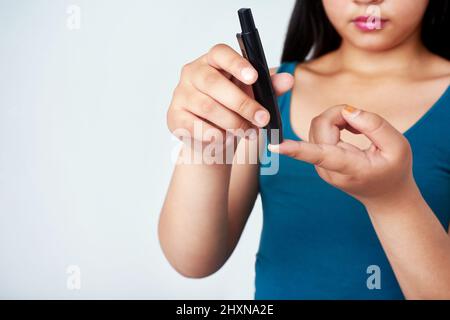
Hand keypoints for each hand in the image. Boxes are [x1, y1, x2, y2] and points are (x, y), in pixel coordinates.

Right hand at [167, 43, 293, 145]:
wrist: (215, 139)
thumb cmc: (233, 111)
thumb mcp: (253, 98)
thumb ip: (269, 88)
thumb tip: (288, 80)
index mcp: (212, 61)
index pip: (220, 53)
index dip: (237, 63)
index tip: (254, 77)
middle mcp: (192, 73)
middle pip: (214, 83)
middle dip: (242, 103)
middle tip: (263, 119)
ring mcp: (180, 94)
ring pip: (207, 107)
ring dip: (231, 122)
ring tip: (248, 132)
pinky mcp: (174, 116)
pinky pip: (193, 125)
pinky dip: (212, 134)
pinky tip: (223, 139)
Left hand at [268, 105, 417, 206]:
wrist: (385, 195)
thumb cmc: (394, 171)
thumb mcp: (398, 146)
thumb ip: (374, 125)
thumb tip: (347, 110)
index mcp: (348, 168)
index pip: (318, 155)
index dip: (295, 149)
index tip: (275, 146)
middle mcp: (327, 168)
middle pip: (320, 125)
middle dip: (339, 114)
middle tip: (362, 123)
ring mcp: (320, 165)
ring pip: (318, 125)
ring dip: (337, 119)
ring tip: (359, 130)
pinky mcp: (318, 160)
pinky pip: (319, 130)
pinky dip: (335, 124)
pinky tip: (351, 132)